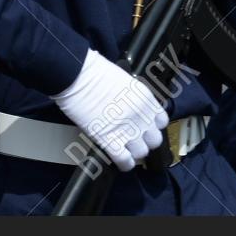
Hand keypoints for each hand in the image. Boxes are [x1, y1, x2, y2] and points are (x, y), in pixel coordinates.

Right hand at [51, 49, 166, 171]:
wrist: (75, 75)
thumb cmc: (92, 71)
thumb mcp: (123, 79)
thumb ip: (131, 96)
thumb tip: (128, 107)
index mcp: (145, 99)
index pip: (161, 121)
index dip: (152, 126)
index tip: (144, 126)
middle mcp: (140, 116)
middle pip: (154, 140)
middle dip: (144, 140)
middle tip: (133, 138)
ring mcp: (126, 129)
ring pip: (141, 152)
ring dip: (133, 152)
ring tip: (124, 149)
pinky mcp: (108, 139)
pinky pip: (124, 160)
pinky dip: (124, 164)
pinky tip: (121, 162)